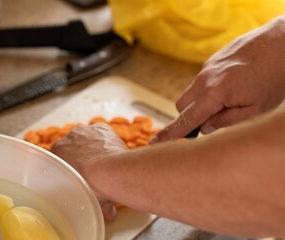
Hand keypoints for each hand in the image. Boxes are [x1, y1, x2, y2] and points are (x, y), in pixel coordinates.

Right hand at [51, 123, 127, 220]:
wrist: (109, 172)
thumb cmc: (93, 187)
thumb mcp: (85, 199)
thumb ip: (93, 202)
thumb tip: (109, 213)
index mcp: (56, 155)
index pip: (61, 159)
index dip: (71, 168)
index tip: (80, 175)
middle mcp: (67, 139)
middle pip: (73, 148)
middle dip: (82, 157)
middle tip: (94, 170)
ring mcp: (84, 132)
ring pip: (87, 139)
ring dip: (94, 147)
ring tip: (105, 161)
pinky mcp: (100, 128)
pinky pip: (102, 133)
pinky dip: (106, 140)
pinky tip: (112, 151)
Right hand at [152, 16, 284, 142]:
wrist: (283, 43)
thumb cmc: (273, 79)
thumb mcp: (255, 110)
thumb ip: (225, 121)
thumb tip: (205, 128)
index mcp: (214, 94)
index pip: (186, 119)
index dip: (170, 134)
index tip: (154, 143)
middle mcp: (204, 79)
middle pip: (181, 106)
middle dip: (188, 117)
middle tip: (207, 123)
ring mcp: (207, 68)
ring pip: (191, 92)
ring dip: (199, 103)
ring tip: (226, 102)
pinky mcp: (212, 60)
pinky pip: (201, 81)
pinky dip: (207, 90)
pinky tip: (230, 87)